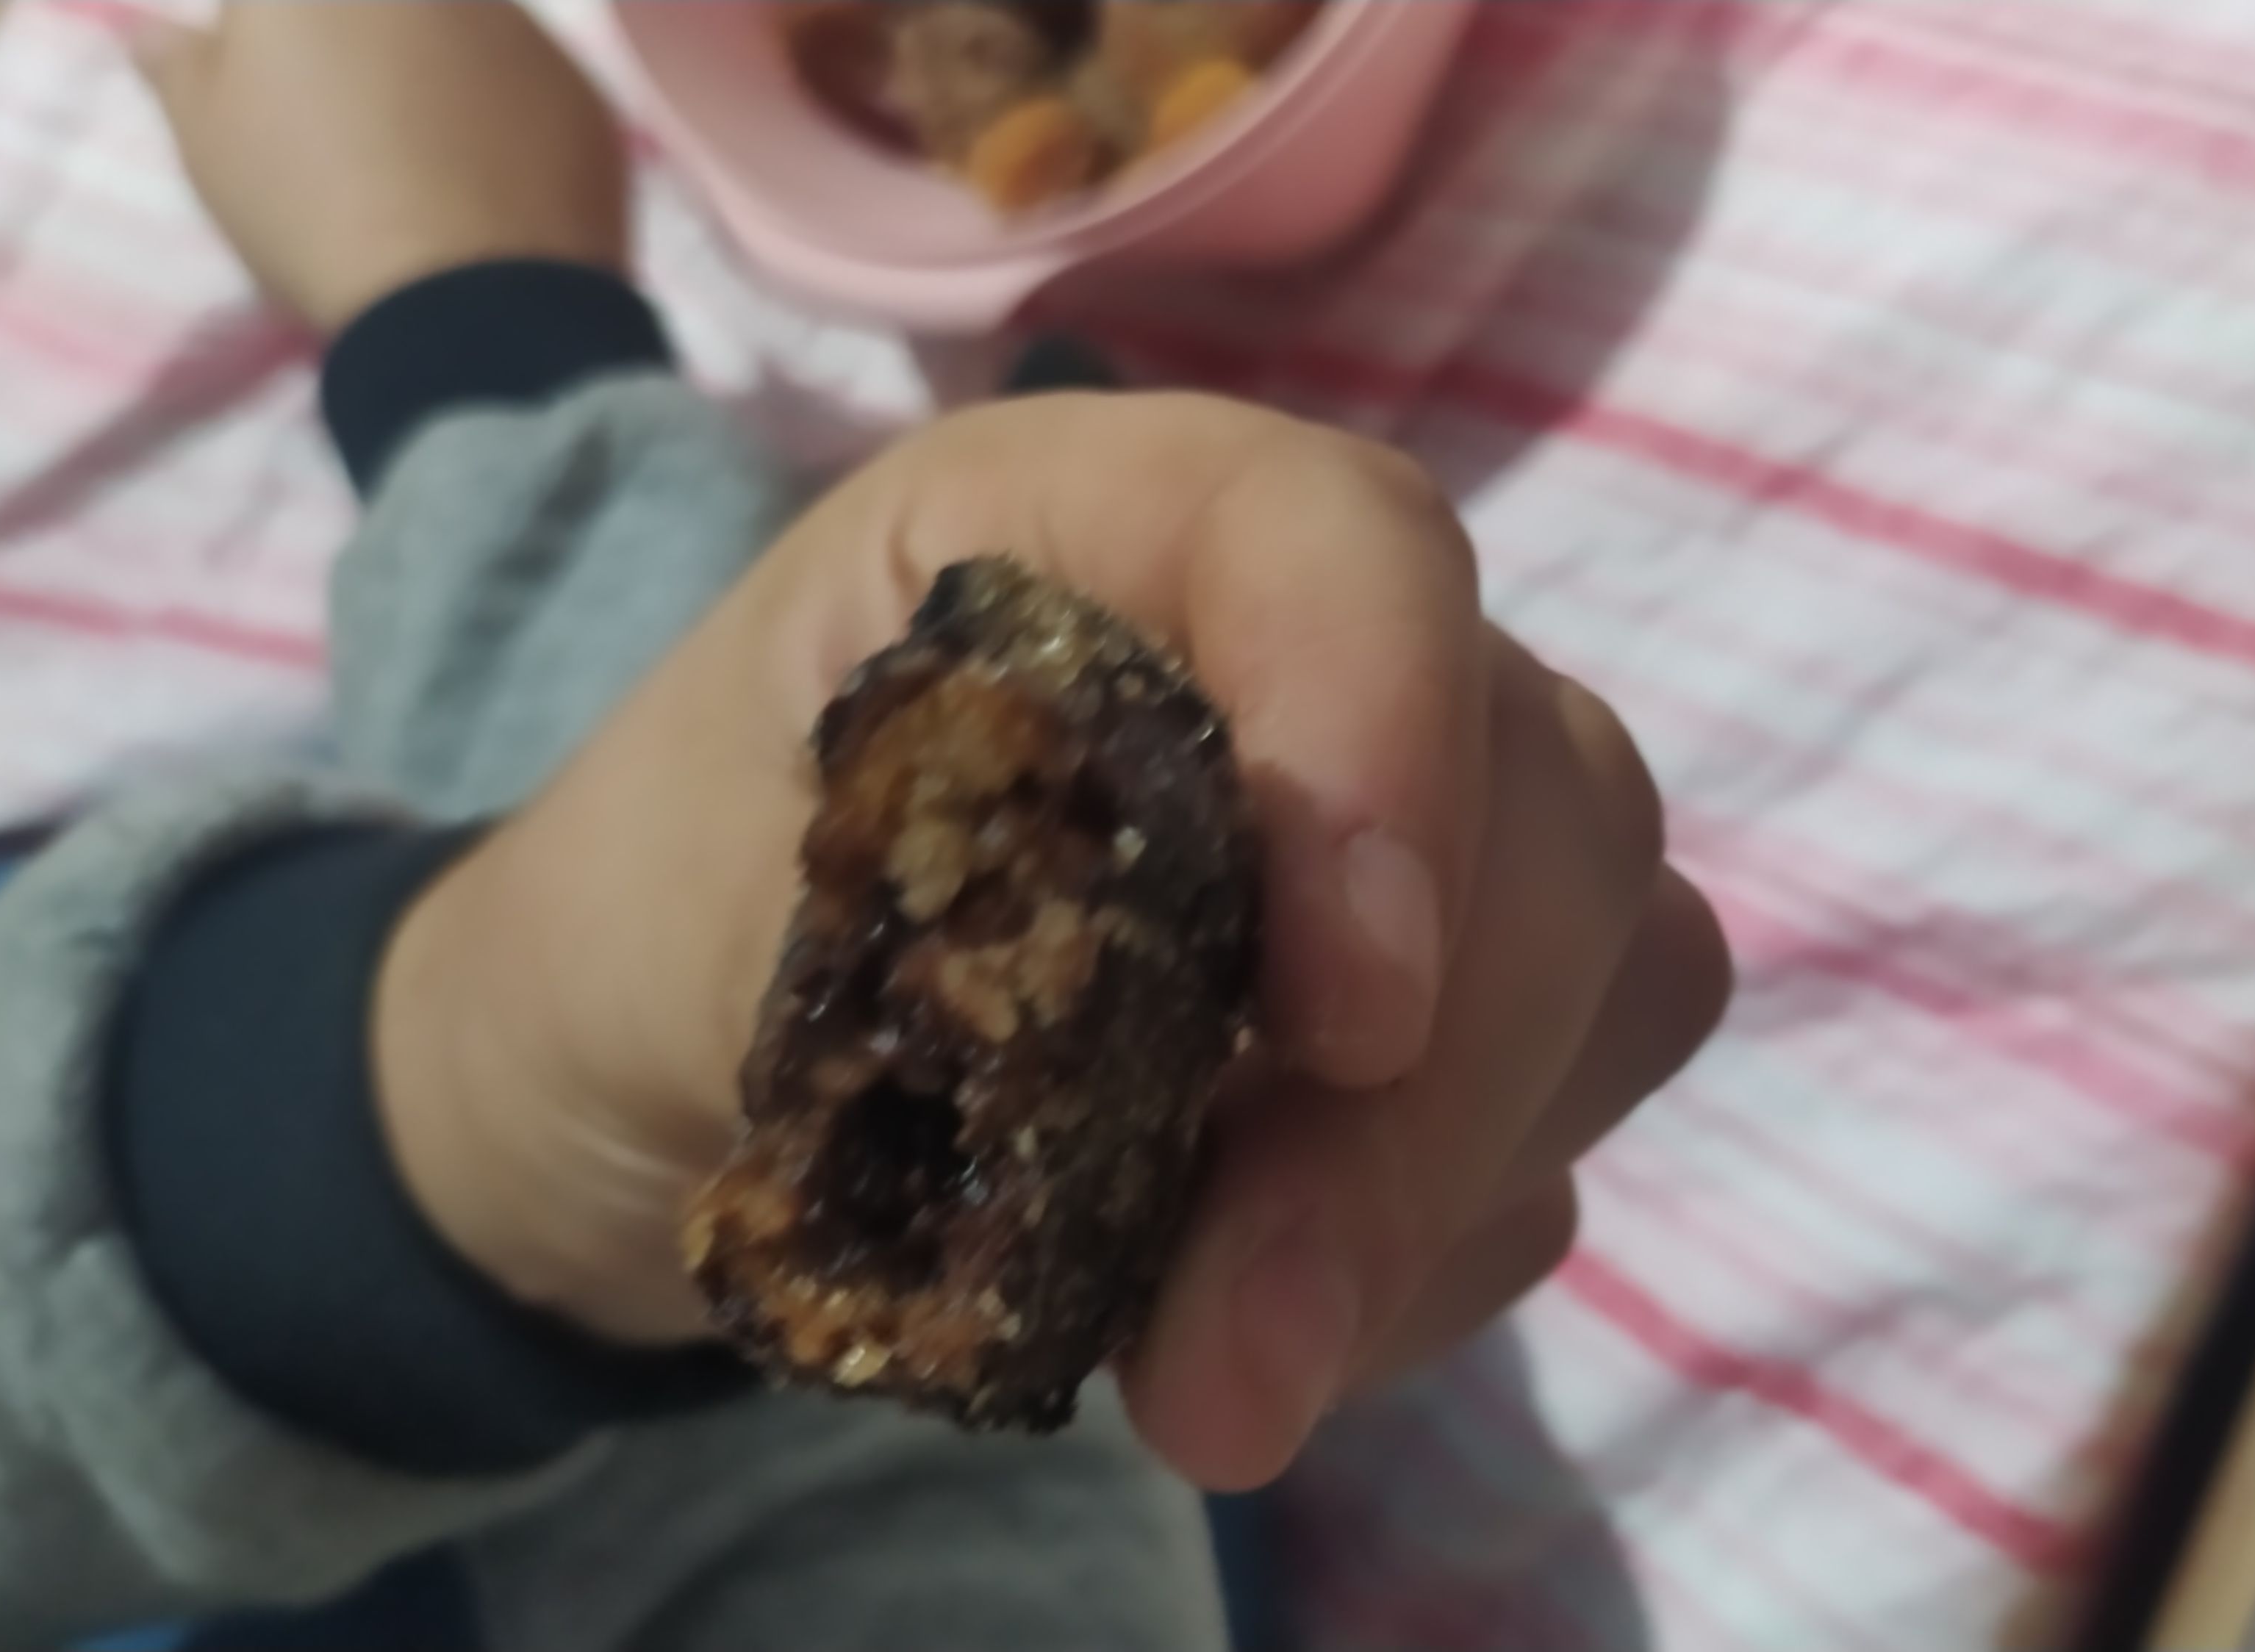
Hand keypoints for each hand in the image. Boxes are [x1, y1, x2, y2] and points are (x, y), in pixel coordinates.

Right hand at [137, 3, 627, 331]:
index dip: (273, 39)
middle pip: (381, 16)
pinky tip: (490, 195)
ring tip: (424, 171)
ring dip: (440, 78)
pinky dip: (510, 128)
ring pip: (461, 37)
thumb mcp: (208, 134)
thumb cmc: (309, 202)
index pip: (283, 10)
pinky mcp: (585, 92)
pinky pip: (531, 94)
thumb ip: (181, 63)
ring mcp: (519, 25)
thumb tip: (161, 33)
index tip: (276, 87)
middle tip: (349, 132)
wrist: (467, 303)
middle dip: (360, 51)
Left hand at [374, 394, 1733, 1488]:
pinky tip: (1239, 1339)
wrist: (644, 1075)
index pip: (1349, 544)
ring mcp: (1410, 846)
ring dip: (1436, 1199)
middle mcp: (1302, 656)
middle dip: (1424, 1096)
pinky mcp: (1444, 1033)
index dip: (1385, 745)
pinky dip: (1415, 1274)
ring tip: (1206, 1382)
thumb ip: (945, 932)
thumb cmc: (649, 933)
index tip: (1340, 1015)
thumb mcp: (706, 902)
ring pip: (1611, 970)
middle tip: (1227, 1357)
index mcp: (1098, 531)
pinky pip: (1544, 1149)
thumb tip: (1198, 1060)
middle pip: (1549, 794)